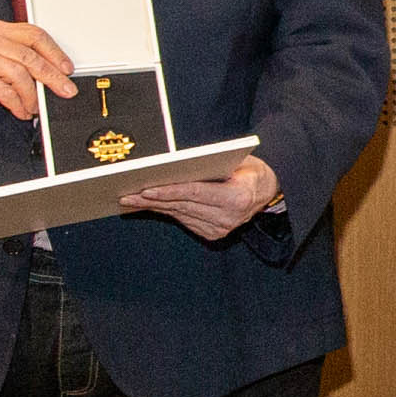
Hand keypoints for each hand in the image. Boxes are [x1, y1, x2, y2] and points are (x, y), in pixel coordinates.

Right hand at [0, 20, 78, 123]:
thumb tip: (47, 75)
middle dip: (52, 76)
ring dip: (32, 95)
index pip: (33, 34)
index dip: (54, 51)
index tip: (66, 68)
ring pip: (19, 74)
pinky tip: (21, 111)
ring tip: (35, 107)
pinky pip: (3, 91)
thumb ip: (14, 59)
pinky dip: (17, 104)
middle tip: (64, 90)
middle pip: (29, 55)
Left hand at [122, 155, 283, 242]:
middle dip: (153, 199)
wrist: (267, 190)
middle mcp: (228, 217)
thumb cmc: (250, 170)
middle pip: (182, 205)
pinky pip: (183, 220)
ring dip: (154, 207)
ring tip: (131, 199)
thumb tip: (174, 167)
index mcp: (236, 198)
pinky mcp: (213, 233)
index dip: (170, 191)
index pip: (196, 193)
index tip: (147, 189)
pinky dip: (166, 211)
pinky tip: (149, 205)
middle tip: (127, 194)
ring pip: (179, 214)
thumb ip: (211, 166)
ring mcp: (220, 228)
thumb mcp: (237, 163)